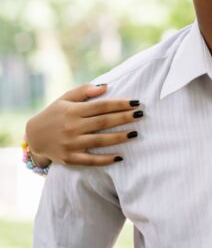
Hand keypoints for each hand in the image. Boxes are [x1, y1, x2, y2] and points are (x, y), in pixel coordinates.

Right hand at [25, 83, 141, 166]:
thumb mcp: (65, 99)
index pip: (101, 106)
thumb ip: (84, 91)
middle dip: (124, 118)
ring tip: (135, 134)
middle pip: (103, 122)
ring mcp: (71, 144)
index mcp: (73, 111)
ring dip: (119, 137)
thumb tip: (106, 86)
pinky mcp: (69, 158)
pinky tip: (120, 157)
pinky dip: (105, 160)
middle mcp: (72, 127)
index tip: (136, 102)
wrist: (33, 137)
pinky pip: (90, 160)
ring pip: (99, 141)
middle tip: (141, 115)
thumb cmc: (54, 114)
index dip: (120, 104)